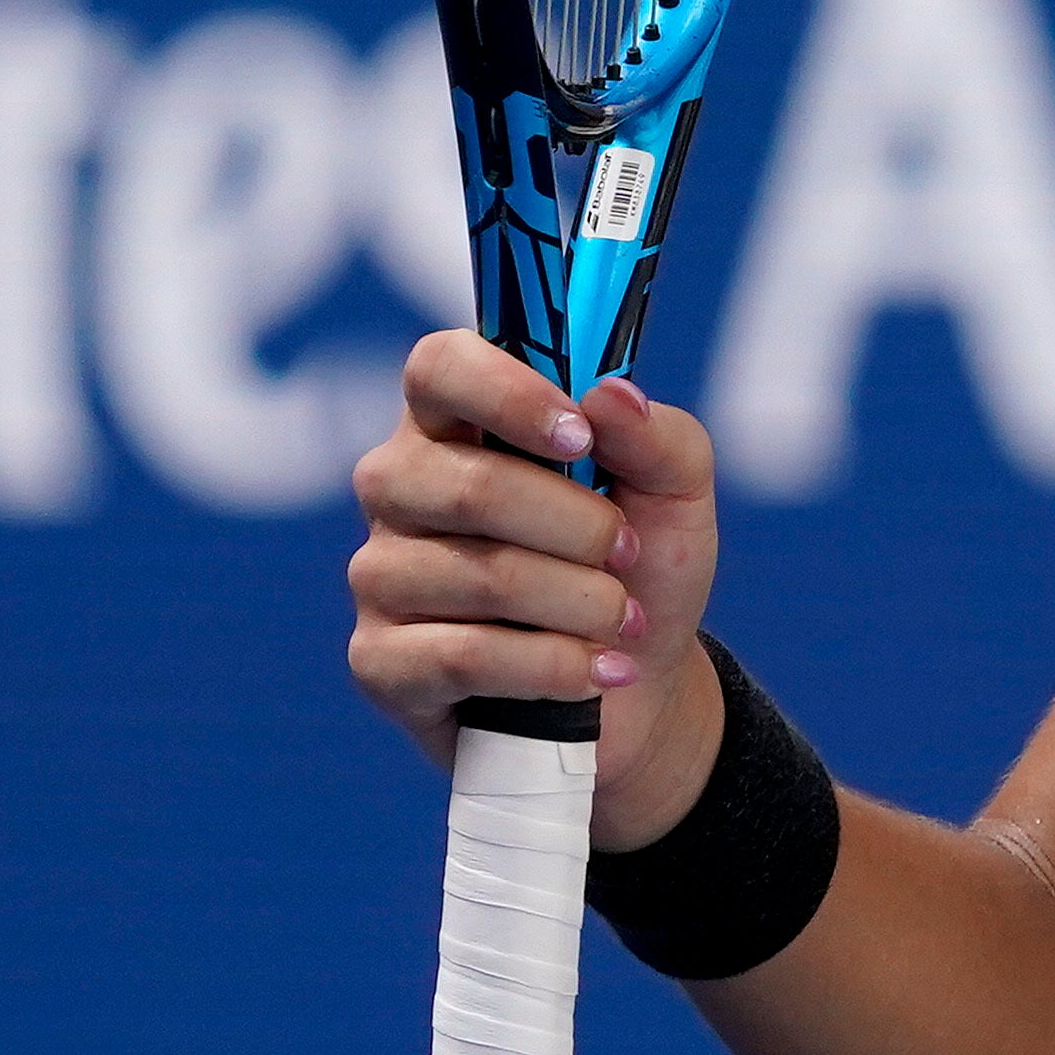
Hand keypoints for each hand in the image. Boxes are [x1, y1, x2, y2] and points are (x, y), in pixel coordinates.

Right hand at [348, 333, 729, 851]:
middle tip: (628, 552)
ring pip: (479, 577)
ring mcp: (379, 575)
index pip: (439, 367)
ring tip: (622, 620)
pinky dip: (553, 665)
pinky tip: (596, 671)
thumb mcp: (676, 493)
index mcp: (457, 422)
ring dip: (581, 602)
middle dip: (579, 528)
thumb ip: (656, 436)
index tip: (581, 437)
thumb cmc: (641, 566)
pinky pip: (462, 656)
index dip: (507, 393)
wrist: (639, 686)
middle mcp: (399, 488)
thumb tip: (610, 395)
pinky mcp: (378, 661)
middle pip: (470, 488)